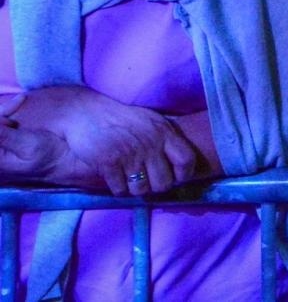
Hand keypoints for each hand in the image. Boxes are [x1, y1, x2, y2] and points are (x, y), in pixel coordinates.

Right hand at [7, 87, 198, 194]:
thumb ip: (166, 139)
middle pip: (163, 182)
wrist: (86, 112)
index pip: (186, 160)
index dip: (184, 175)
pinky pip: (120, 189)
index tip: (176, 178)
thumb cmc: (122, 118)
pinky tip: (116, 179)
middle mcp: (150, 144)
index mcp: (164, 132)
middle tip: (148, 181)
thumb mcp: (151, 121)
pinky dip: (118, 189)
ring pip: (141, 190)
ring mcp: (130, 154)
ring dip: (135, 189)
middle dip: (156, 186)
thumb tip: (181, 164)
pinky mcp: (109, 162)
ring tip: (131, 181)